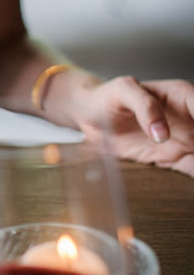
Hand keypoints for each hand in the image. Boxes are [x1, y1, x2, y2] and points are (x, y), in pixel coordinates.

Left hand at [76, 76, 193, 175]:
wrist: (91, 114)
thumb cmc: (108, 96)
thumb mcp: (123, 90)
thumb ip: (144, 106)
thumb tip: (161, 133)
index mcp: (183, 96)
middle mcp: (190, 119)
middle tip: (192, 153)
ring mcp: (184, 140)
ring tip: (191, 164)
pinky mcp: (173, 158)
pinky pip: (193, 170)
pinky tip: (190, 183)